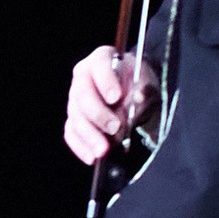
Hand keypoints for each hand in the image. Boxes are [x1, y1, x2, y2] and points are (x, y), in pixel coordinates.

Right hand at [65, 43, 155, 166]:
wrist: (133, 89)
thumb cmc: (138, 80)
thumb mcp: (147, 79)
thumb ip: (144, 87)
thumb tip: (139, 97)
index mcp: (100, 60)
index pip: (99, 68)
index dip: (106, 82)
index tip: (116, 97)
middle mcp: (82, 78)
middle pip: (82, 95)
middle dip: (98, 114)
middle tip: (115, 128)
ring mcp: (75, 99)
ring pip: (75, 117)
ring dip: (89, 136)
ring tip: (103, 151)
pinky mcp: (74, 119)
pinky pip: (71, 133)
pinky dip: (80, 146)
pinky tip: (92, 157)